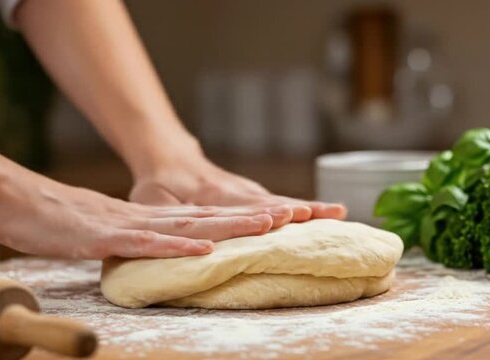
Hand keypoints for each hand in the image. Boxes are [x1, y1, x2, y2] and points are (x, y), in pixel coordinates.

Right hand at [0, 169, 278, 258]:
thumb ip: (145, 236)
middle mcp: (151, 219)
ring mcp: (131, 226)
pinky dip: (177, 247)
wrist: (21, 198)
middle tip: (292, 217)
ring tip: (267, 225)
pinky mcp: (107, 236)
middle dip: (253, 218)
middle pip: (210, 219)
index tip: (280, 220)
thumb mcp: (116, 229)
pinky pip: (147, 243)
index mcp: (154, 219)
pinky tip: (204, 250)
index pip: (207, 219)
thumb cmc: (66, 217)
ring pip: (189, 227)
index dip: (244, 219)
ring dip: (229, 226)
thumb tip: (173, 244)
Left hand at [129, 151, 346, 223]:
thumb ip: (165, 214)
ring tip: (338, 212)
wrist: (171, 157)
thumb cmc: (159, 184)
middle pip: (273, 200)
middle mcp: (236, 190)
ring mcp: (247, 190)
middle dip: (301, 208)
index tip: (288, 215)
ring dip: (309, 206)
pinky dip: (303, 206)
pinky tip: (324, 213)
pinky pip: (279, 200)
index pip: (242, 205)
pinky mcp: (252, 193)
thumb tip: (181, 229)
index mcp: (211, 194)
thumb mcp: (151, 198)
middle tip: (331, 213)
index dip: (264, 212)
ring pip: (281, 199)